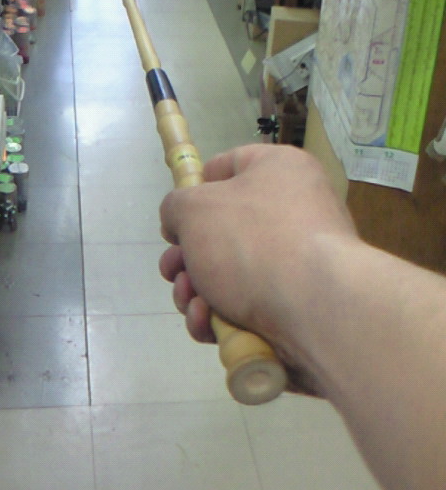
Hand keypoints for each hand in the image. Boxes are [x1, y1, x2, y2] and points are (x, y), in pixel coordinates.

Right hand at [159, 144, 356, 388]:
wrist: (317, 308)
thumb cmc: (254, 241)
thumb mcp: (194, 208)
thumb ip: (176, 206)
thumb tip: (181, 221)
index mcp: (280, 171)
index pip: (230, 165)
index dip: (195, 189)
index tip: (176, 219)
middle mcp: (295, 211)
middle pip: (223, 230)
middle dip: (187, 257)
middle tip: (174, 271)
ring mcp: (300, 262)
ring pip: (230, 275)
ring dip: (197, 291)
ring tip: (190, 303)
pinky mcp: (299, 305)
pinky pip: (249, 305)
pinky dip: (221, 316)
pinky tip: (207, 324)